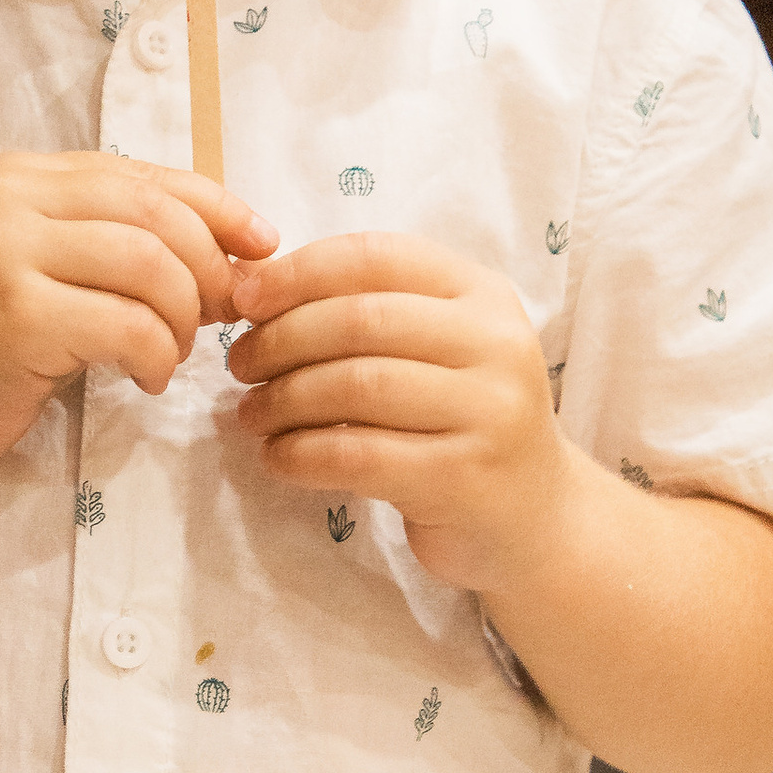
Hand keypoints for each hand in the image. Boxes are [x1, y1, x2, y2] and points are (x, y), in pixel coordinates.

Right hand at [0, 152, 275, 485]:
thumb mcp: (39, 267)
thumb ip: (113, 243)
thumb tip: (232, 253)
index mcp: (21, 176)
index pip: (145, 175)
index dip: (218, 206)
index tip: (262, 244)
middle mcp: (11, 201)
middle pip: (157, 215)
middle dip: (209, 269)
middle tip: (220, 318)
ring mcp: (7, 255)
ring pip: (151, 267)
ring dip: (183, 320)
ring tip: (170, 355)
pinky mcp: (15, 317)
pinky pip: (129, 327)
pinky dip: (157, 357)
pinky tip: (143, 379)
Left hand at [225, 233, 566, 592]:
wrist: (533, 515)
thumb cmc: (456, 420)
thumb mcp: (432, 348)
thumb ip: (363, 310)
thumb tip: (251, 284)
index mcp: (481, 294)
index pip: (376, 257)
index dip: (298, 272)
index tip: (243, 299)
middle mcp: (496, 343)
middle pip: (360, 321)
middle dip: (281, 339)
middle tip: (240, 365)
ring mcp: (489, 412)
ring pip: (357, 386)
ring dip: (284, 399)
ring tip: (252, 414)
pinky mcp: (465, 478)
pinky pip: (359, 455)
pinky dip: (301, 454)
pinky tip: (277, 458)